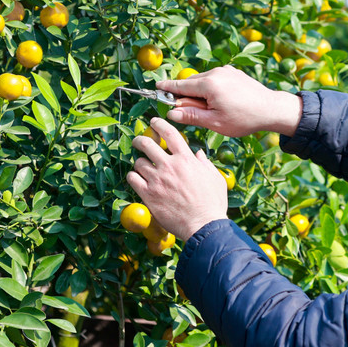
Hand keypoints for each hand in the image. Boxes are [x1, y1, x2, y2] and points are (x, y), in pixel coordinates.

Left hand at [126, 117, 227, 239]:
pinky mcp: (148, 194)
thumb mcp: (215, 178)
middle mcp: (170, 166)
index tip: (154, 122)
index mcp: (186, 159)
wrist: (203, 224)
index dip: (159, 124)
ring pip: (138, 162)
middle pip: (147, 143)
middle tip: (139, 142)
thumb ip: (205, 163)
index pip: (169, 133)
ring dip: (139, 163)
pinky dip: (132, 177)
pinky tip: (137, 179)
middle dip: (140, 140)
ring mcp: (157, 180)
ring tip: (142, 168)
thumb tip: (198, 154)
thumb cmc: (213, 203)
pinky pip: (132, 178)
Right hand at [156, 66, 302, 137]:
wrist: (272, 109)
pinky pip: (215, 79)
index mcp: (209, 84)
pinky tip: (222, 102)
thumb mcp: (215, 122)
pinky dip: (211, 89)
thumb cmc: (244, 119)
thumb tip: (171, 113)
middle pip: (191, 83)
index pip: (181, 85)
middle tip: (192, 113)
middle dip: (187, 96)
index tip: (156, 87)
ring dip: (201, 93)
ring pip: (203, 81)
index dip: (167, 88)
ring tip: (213, 110)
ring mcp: (226, 70)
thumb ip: (191, 116)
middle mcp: (216, 72)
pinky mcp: (233, 72)